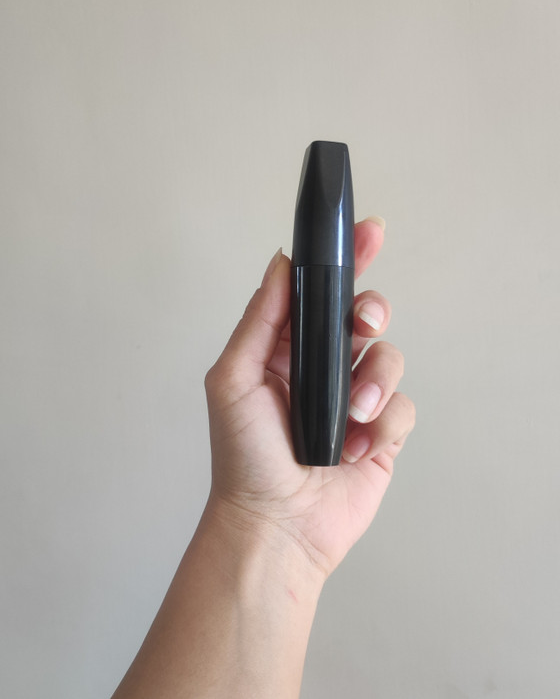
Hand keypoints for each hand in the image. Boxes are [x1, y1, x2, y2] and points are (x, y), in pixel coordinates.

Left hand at [204, 219, 414, 578]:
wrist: (275, 526)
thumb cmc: (244, 457)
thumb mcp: (233, 378)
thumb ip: (259, 319)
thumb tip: (282, 263)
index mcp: (287, 351)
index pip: (322, 294)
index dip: (347, 260)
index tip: (368, 232)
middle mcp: (324, 369)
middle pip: (365, 315)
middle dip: (370, 309)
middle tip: (363, 323)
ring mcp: (355, 400)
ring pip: (389, 358)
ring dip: (374, 381)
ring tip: (351, 413)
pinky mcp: (381, 434)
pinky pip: (403, 407)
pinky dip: (383, 424)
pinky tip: (356, 448)